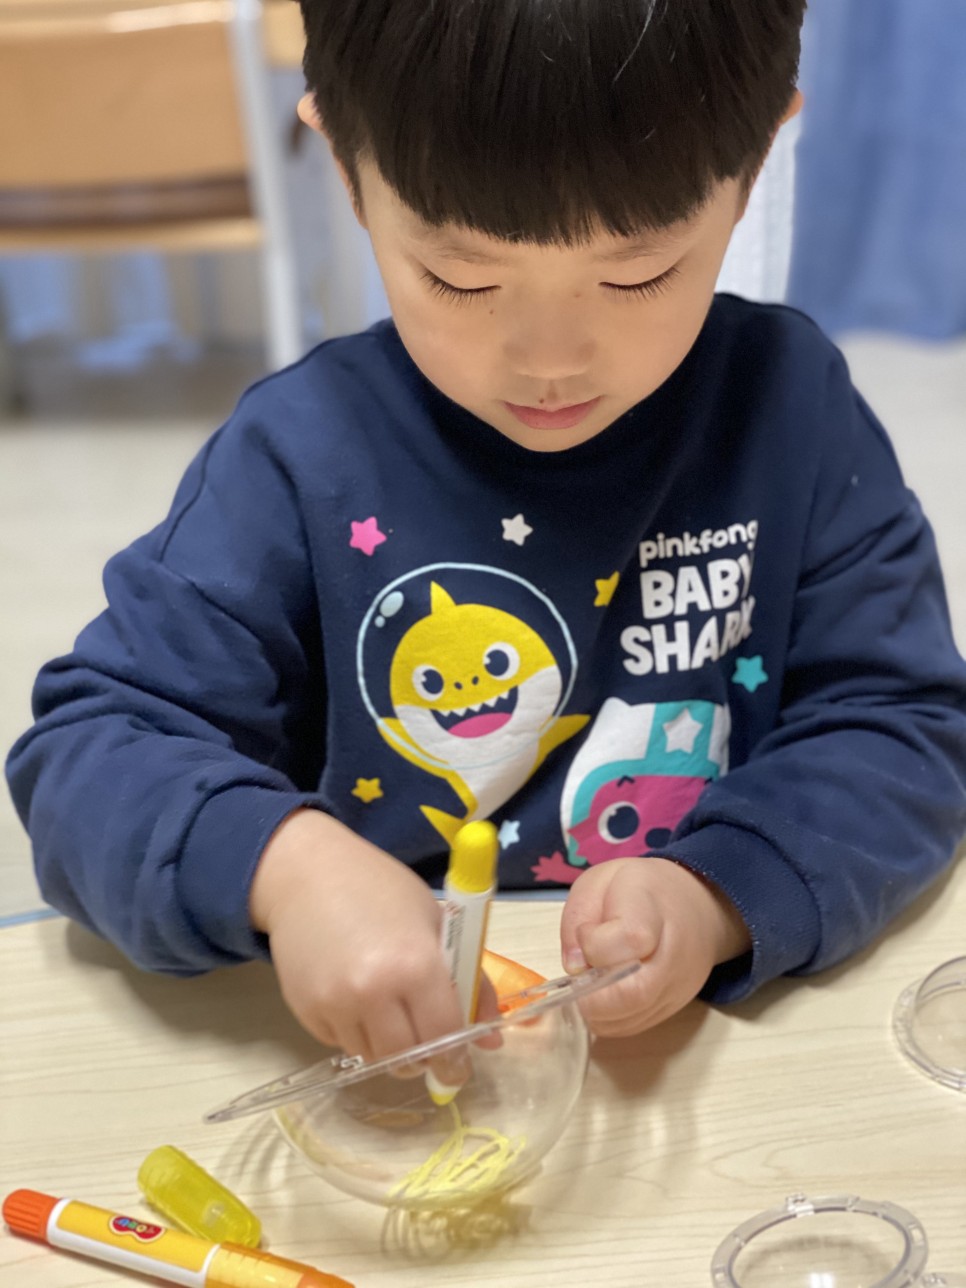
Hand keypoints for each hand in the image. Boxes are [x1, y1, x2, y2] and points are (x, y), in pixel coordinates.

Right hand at [249, 809, 498, 1062]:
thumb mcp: (437, 922)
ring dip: (388, 1047)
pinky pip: (340, 1043)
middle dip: (423, 1059)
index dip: (457, 1057)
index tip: (459, 1065)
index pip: (445, 1036)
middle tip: (427, 1044)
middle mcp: (374, 992)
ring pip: (372, 1058)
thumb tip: (491, 1043)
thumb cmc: (381, 890)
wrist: (309, 874)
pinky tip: (355, 998)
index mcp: (416, 965)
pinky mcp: (305, 1010)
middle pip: (407, 1059)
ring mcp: (335, 1004)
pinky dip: (355, 1034)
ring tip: (389, 1010)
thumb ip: (470, 982)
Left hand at [559, 857, 750, 1036]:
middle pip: (633, 993)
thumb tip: (574, 968)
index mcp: (652, 909)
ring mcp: (678, 986)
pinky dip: (610, 1018)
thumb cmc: (643, 888)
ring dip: (597, 1009)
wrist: (698, 904)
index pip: (629, 938)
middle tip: (580, 976)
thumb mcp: (601, 881)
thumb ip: (578, 917)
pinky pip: (635, 1026)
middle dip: (591, 994)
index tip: (587, 933)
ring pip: (631, 1018)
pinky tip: (606, 993)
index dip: (595, 944)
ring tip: (593, 981)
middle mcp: (673, 954)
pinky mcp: (675, 1007)